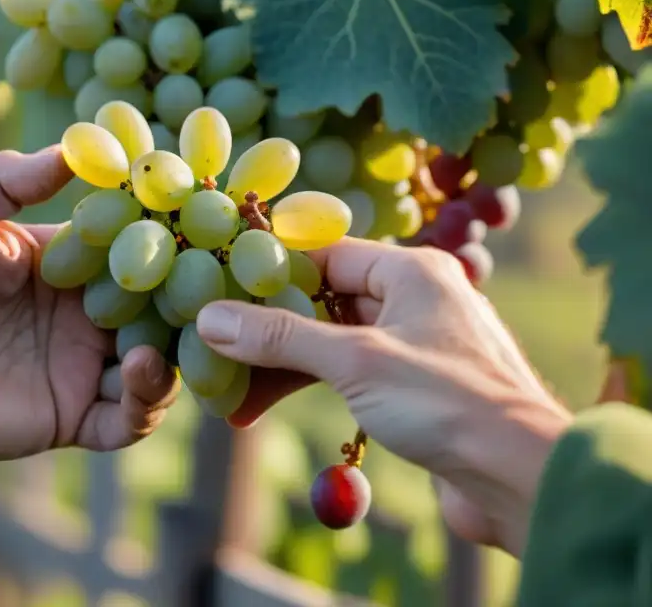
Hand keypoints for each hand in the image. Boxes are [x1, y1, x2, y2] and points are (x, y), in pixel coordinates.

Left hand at [0, 147, 178, 500]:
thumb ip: (9, 177)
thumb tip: (74, 148)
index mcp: (62, 267)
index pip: (129, 250)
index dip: (159, 238)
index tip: (189, 224)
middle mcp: (81, 317)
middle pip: (154, 309)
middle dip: (183, 300)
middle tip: (208, 287)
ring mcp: (81, 369)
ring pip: (155, 365)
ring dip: (174, 351)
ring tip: (168, 330)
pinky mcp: (73, 416)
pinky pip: (129, 420)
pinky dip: (149, 400)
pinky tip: (140, 369)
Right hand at [194, 238, 571, 556]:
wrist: (520, 476)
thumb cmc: (447, 401)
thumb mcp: (353, 361)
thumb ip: (280, 337)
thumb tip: (210, 319)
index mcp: (411, 271)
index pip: (325, 253)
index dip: (272, 268)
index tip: (221, 282)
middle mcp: (414, 299)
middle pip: (323, 301)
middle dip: (268, 329)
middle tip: (215, 345)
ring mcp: (413, 346)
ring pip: (331, 344)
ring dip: (281, 367)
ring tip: (228, 396)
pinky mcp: (413, 390)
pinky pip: (347, 376)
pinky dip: (308, 387)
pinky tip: (263, 408)